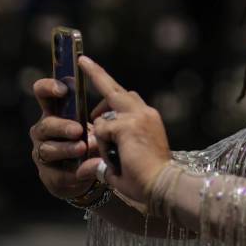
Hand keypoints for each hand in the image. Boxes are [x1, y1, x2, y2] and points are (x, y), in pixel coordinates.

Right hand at [30, 77, 96, 201]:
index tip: (63, 90)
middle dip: (63, 126)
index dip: (49, 88)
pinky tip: (84, 171)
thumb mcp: (97, 125)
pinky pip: (57, 173)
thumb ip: (99, 117)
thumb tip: (107, 117)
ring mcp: (42, 152)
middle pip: (46, 124)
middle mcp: (43, 130)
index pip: (42, 93)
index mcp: (53, 111)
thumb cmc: (91, 139)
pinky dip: (72, 172)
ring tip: (83, 149)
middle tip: (78, 130)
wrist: (89, 173)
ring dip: (67, 149)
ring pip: (48, 149)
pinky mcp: (48, 175)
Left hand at [76, 56, 171, 207]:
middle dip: (97, 75)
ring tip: (111, 152)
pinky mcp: (128, 125)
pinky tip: (115, 157)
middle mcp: (144, 112)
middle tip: (82, 60)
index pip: (125, 97)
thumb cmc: (146, 181)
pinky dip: (103, 146)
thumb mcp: (121, 166)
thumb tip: (83, 168)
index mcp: (147, 118)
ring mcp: (137, 116)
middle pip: (115, 90)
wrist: (162, 185)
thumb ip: (104, 161)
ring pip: (104, 115)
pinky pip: (103, 130)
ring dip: (101, 133)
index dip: (110, 86)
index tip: (97, 71)